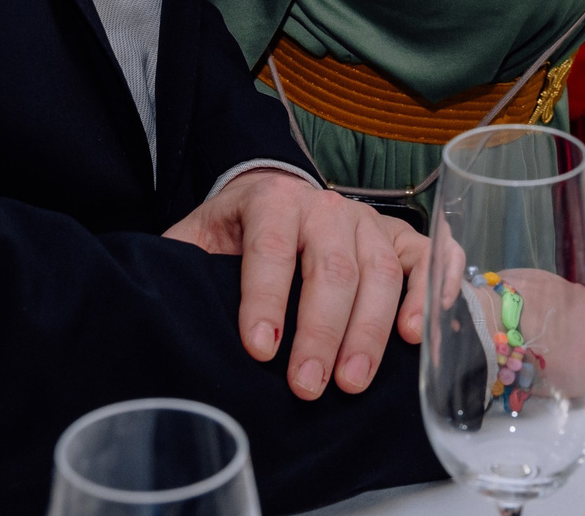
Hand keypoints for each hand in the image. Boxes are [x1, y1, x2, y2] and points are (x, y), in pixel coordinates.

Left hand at [164, 169, 424, 399]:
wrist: (275, 199)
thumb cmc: (234, 234)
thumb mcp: (195, 241)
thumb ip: (177, 268)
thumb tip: (153, 309)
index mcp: (271, 200)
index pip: (271, 247)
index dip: (265, 298)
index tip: (258, 348)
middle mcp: (326, 206)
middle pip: (332, 268)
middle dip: (321, 331)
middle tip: (307, 385)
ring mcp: (370, 222)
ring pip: (381, 273)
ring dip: (370, 331)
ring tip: (351, 383)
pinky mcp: (402, 240)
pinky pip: (430, 259)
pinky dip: (431, 291)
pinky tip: (416, 334)